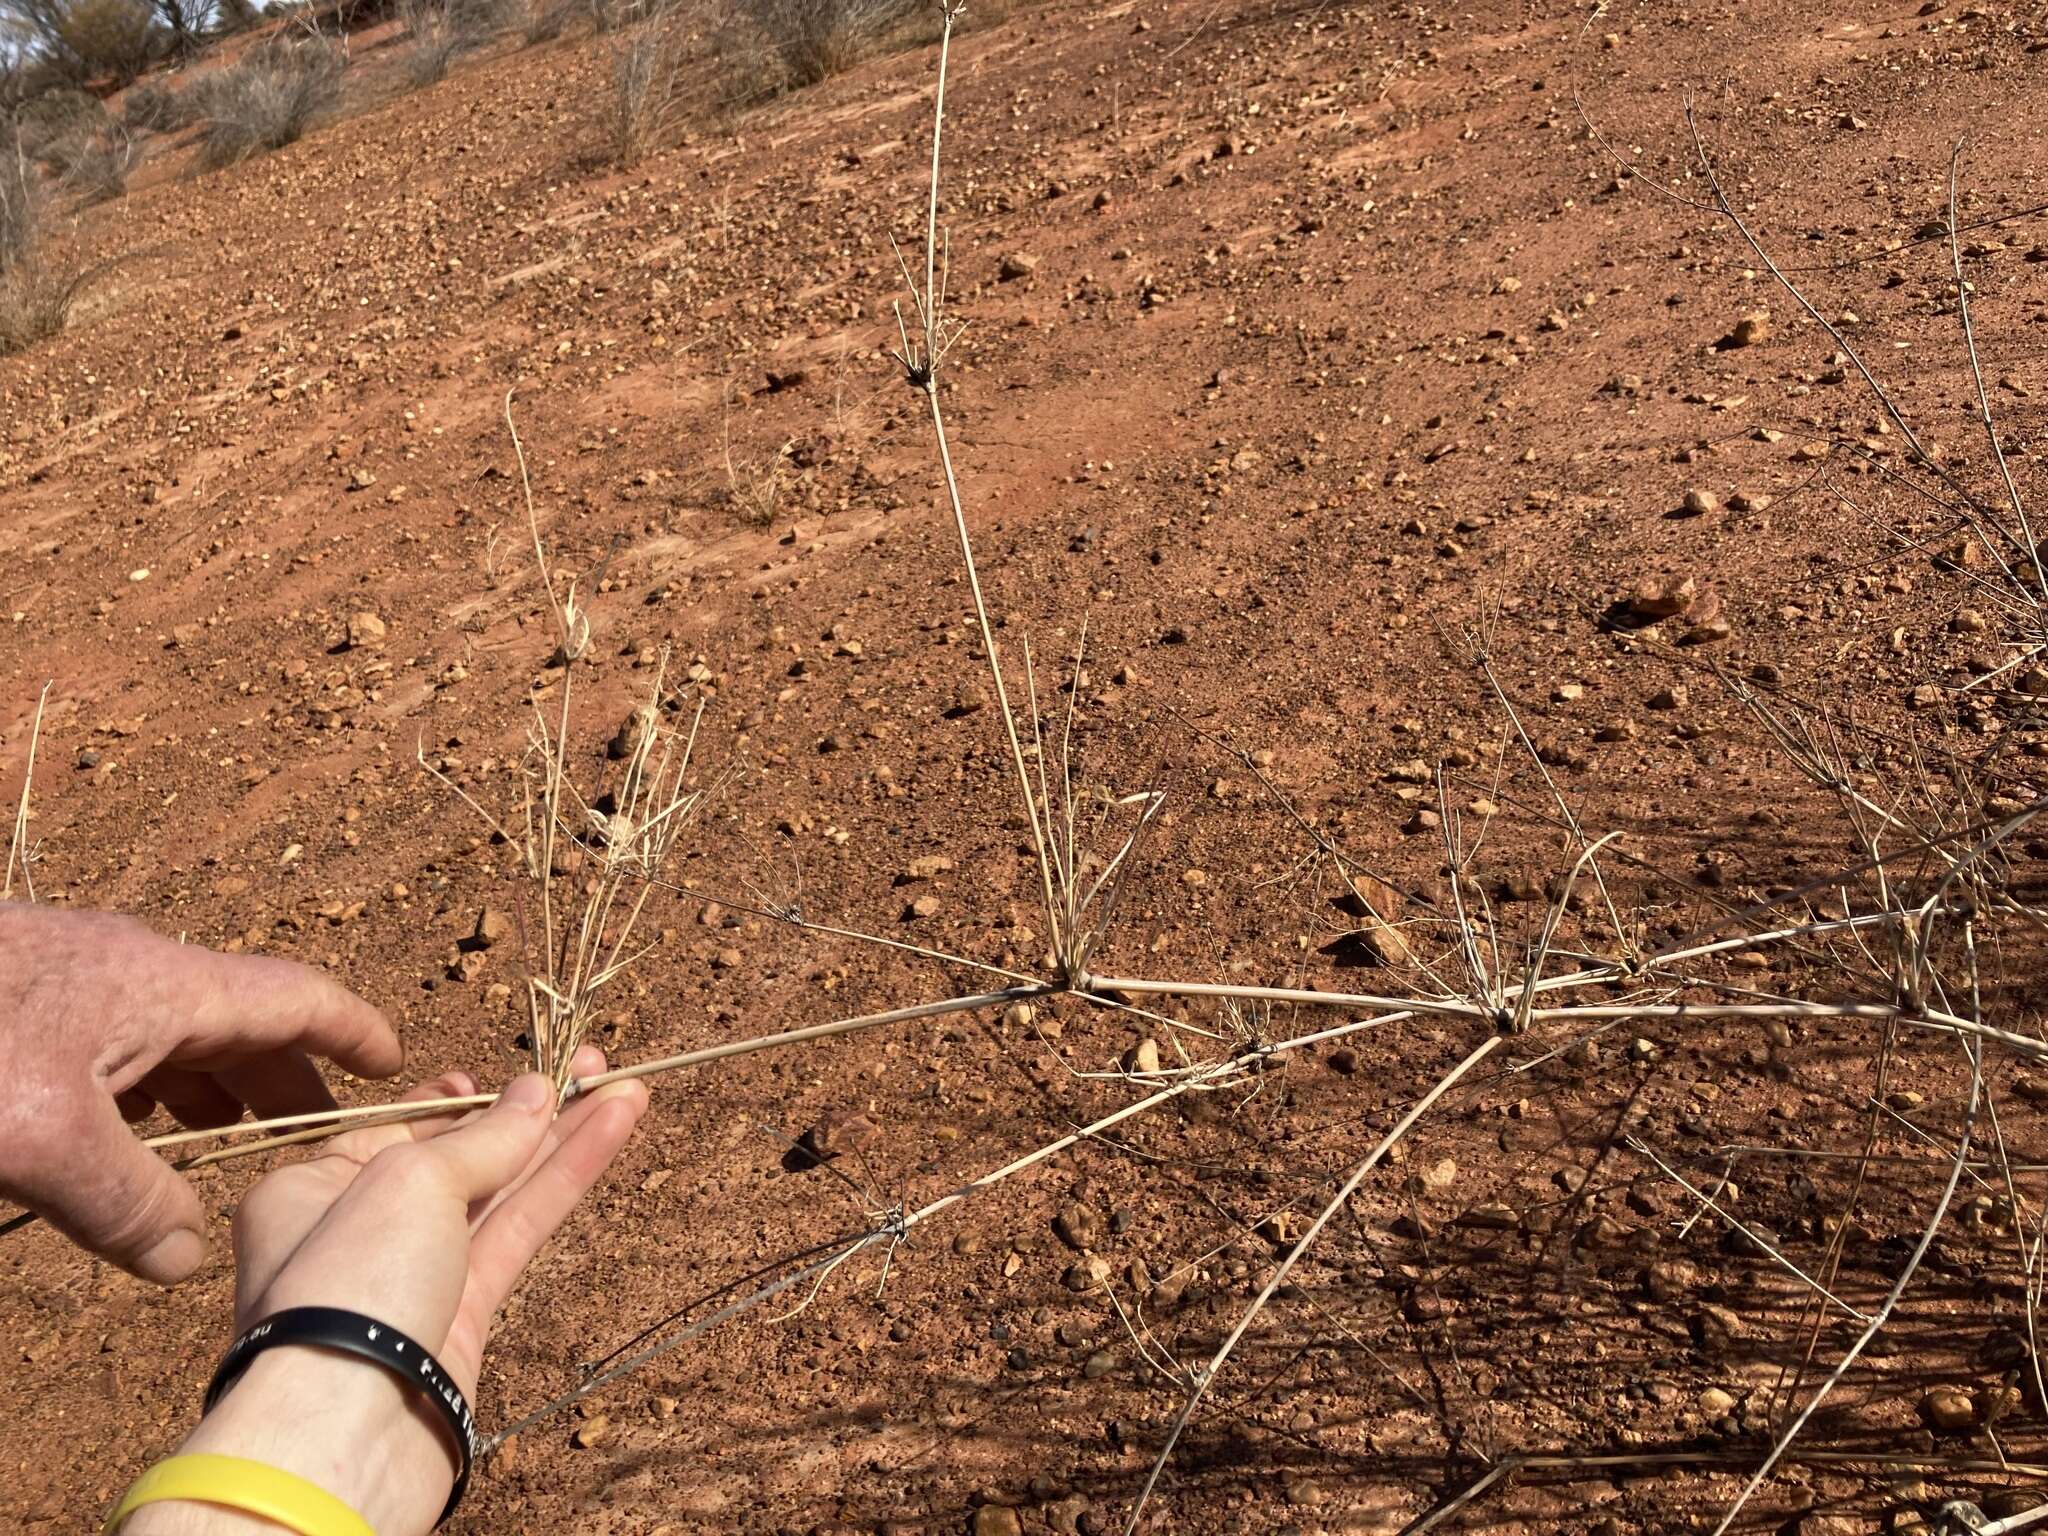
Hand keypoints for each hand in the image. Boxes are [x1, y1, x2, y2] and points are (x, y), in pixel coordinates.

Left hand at [0, 902, 401, 1283]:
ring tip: (227, 1136)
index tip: (400, 1065)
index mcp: (162, 983)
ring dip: (211, 1082)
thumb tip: (187, 1258)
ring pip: (169, 1027)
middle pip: (238, 1016)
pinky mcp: (22, 993)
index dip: (355, 1031)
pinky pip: (112, 1034)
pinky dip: (145, 1081)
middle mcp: (129, 966)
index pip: (296, 997)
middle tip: (321, 1130)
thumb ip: (126, 1204)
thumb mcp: (42, 1143)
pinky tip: (120, 1126)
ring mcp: (70, 973)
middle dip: (286, 1073)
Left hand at [126, 1048, 646, 1535]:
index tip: (517, 1070)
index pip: (400, 1128)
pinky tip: (612, 1130)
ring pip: (500, 1192)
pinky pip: (520, 1231)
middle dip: (528, 1110)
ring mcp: (415, 1277)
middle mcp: (359, 1230)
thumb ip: (484, 1138)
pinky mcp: (464, 1317)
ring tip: (625, 1087)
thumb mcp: (411, 1182)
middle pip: (459, 1155)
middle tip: (590, 1065)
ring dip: (563, 1139)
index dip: (465, 1099)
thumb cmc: (349, 1288)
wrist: (349, 1433)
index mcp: (310, 1188)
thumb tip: (538, 1093)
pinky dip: (565, 1180)